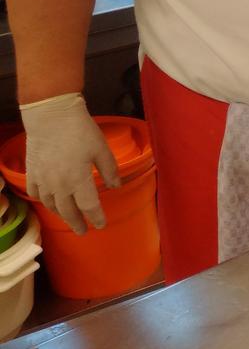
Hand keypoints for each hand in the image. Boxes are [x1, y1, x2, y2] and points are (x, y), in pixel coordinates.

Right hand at [19, 93, 120, 234]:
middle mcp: (58, 185)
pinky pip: (35, 194)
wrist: (51, 117)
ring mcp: (42, 180)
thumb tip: (116, 187)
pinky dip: (42, 201)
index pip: (89, 206)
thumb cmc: (81, 131)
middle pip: (68, 211)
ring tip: (68, 218)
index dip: (96, 217)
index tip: (101, 225)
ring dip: (60, 214)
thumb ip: (109, 169)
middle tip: (83, 231)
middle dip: (77, 223)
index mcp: (78, 180)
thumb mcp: (101, 149)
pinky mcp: (31, 173)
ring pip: (50, 205)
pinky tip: (48, 201)